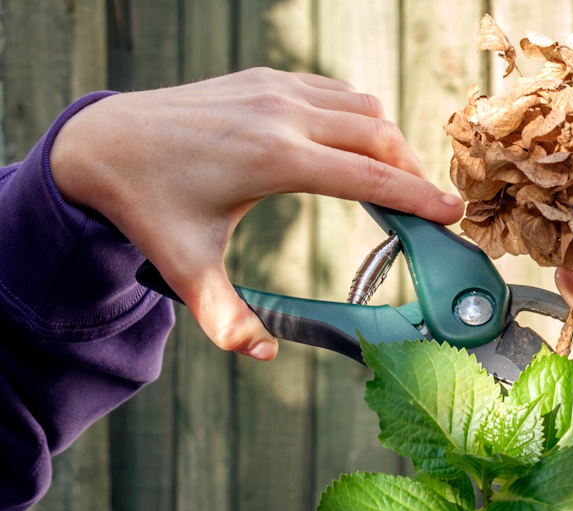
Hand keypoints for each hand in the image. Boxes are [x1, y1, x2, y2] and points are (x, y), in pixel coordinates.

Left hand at [49, 68, 463, 359]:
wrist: (102, 143)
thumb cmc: (147, 206)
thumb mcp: (185, 268)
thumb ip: (227, 317)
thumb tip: (262, 353)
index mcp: (274, 158)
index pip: (370, 177)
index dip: (419, 197)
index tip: (452, 214)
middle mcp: (282, 115)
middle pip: (380, 137)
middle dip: (413, 173)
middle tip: (427, 210)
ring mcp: (275, 89)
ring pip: (364, 109)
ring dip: (388, 144)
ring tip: (396, 183)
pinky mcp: (267, 78)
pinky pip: (337, 93)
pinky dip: (359, 120)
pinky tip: (357, 151)